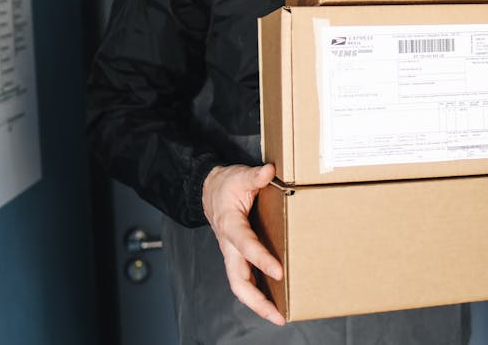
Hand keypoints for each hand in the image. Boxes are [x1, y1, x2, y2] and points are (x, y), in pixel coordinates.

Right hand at [202, 163, 285, 325]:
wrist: (208, 190)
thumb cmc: (225, 185)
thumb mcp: (239, 175)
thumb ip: (255, 176)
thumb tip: (269, 171)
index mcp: (230, 225)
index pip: (246, 246)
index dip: (261, 259)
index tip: (279, 271)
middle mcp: (229, 245)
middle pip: (238, 281)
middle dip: (257, 300)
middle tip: (278, 314)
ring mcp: (232, 253)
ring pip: (240, 285)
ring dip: (258, 303)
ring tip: (279, 316)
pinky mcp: (237, 256)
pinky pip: (245, 278)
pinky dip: (258, 292)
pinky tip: (274, 300)